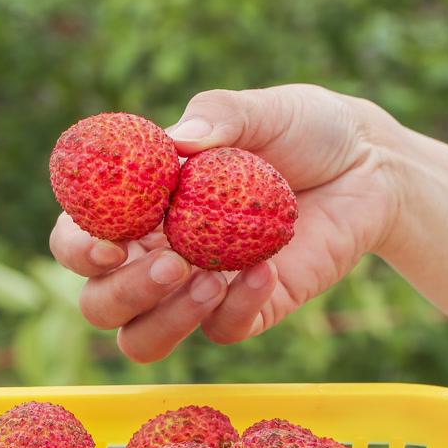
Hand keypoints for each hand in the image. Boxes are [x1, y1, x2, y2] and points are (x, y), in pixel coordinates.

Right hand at [49, 84, 399, 361]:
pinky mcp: (250, 308)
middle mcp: (158, 251)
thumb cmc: (303, 128)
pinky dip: (236, 309)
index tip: (107, 245)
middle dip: (121, 293)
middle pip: (99, 303)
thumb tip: (177, 141)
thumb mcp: (262, 109)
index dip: (76, 248)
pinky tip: (266, 270)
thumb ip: (218, 117)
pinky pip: (223, 332)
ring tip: (209, 276)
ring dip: (165, 318)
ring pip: (144, 338)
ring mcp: (201, 287)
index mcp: (141, 205)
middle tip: (169, 263)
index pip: (78, 238)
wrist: (370, 164)